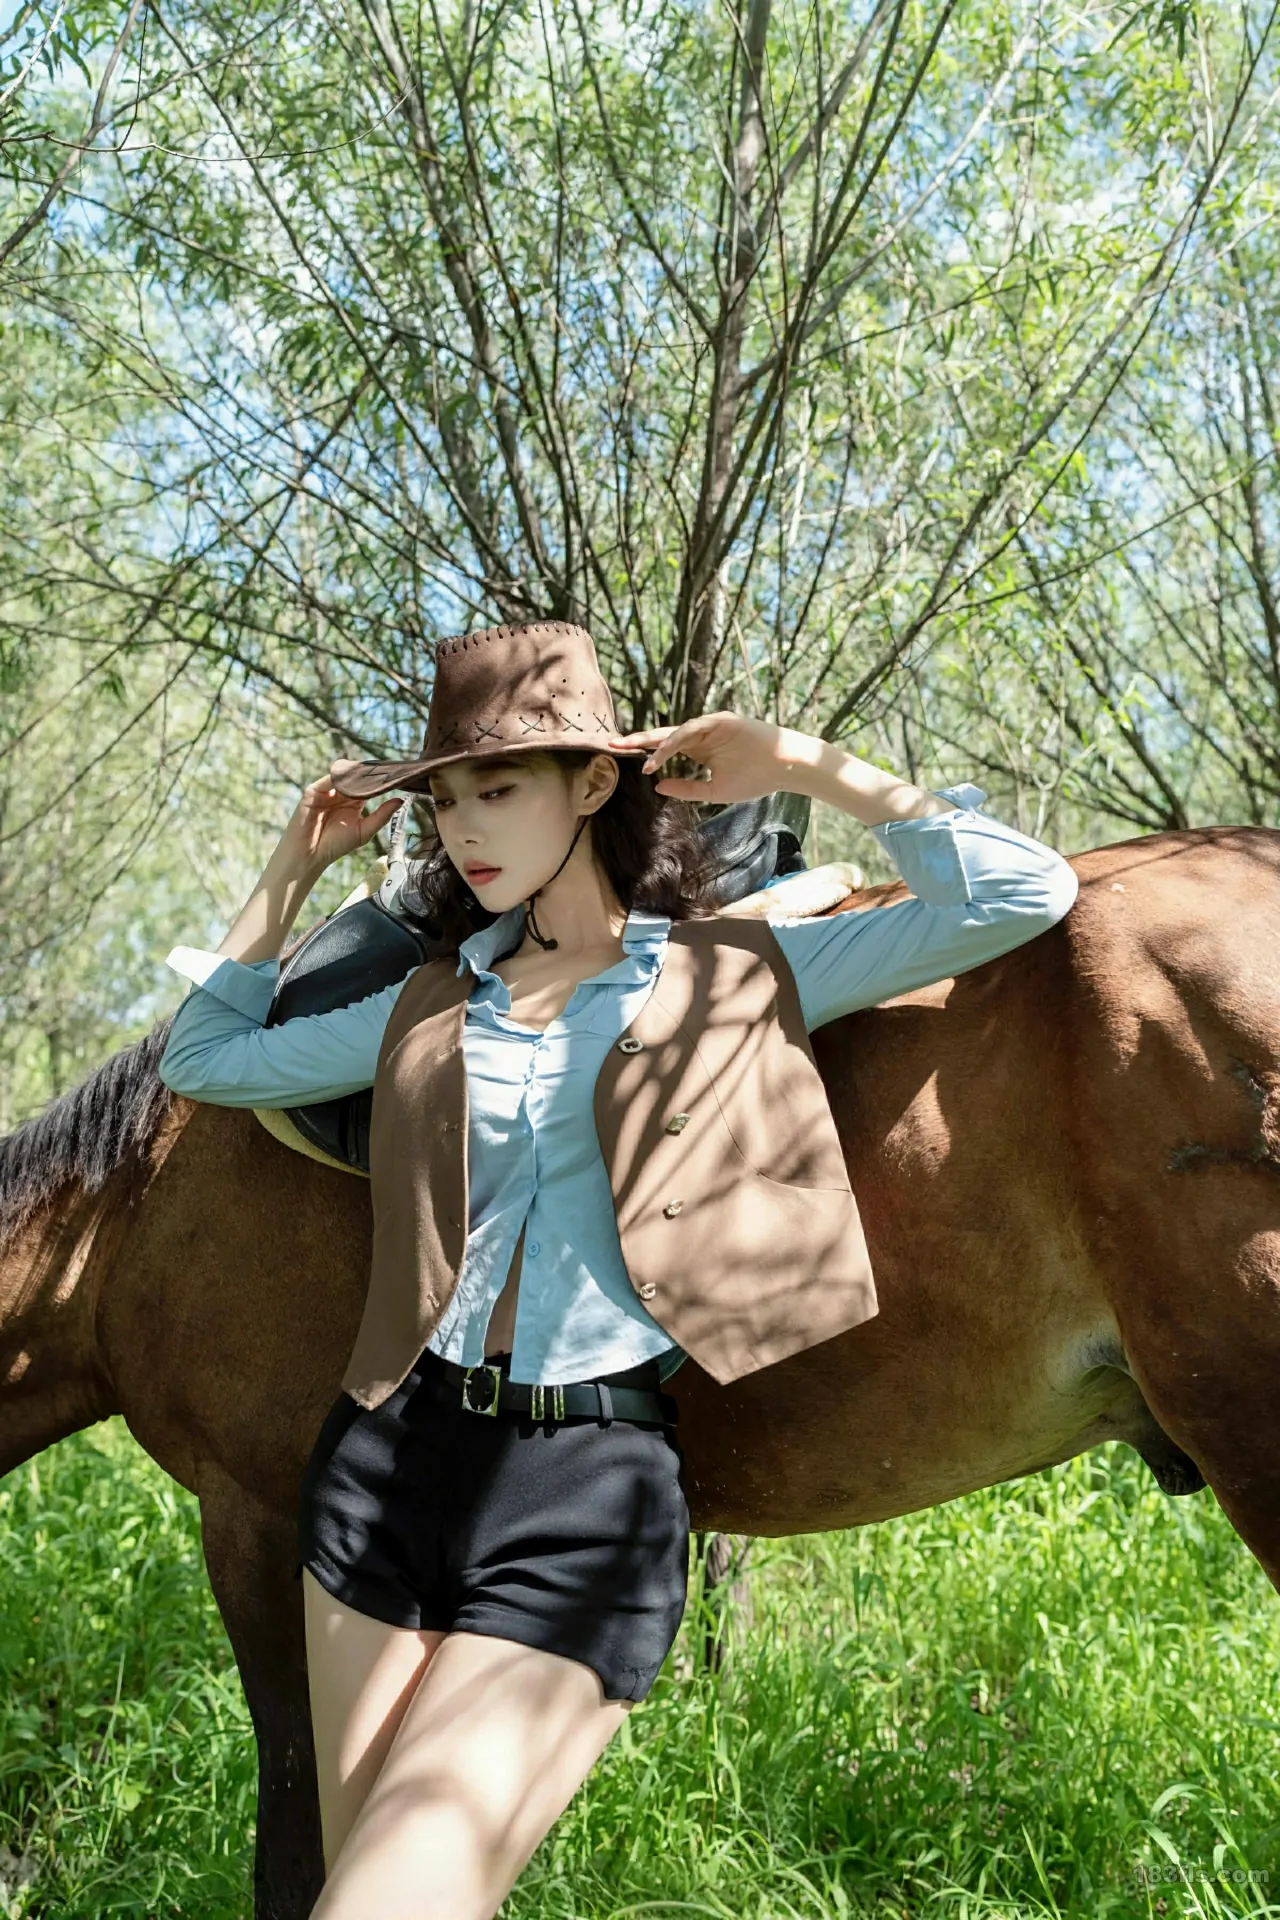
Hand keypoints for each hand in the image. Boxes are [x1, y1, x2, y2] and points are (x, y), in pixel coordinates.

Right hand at [279, 760, 402, 871]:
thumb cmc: (336, 845)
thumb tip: (400, 801)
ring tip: (371, 771)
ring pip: (344, 777)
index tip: (398, 775)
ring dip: (356, 773)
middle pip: (357, 778)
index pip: (370, 786)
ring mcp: (327, 791)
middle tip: (386, 768)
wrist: (309, 855)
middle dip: (370, 773)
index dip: (381, 781)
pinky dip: (339, 777)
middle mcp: (341, 794)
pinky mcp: (314, 792)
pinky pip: (328, 780)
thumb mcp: (363, 831)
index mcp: (355, 802)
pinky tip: (351, 778)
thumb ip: (381, 816)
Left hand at [608, 713, 822, 803]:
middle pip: (663, 737)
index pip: (665, 750)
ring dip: (650, 741)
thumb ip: (687, 790)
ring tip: (628, 750)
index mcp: (699, 751)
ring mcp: (711, 726)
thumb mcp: (714, 792)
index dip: (644, 753)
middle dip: (637, 741)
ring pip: (674, 732)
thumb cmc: (756, 780)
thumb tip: (657, 786)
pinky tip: (658, 755)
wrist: (785, 769)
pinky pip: (691, 730)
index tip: (619, 758)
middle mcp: (702, 736)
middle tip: (609, 744)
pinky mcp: (721, 720)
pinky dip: (674, 742)